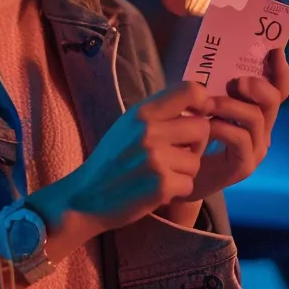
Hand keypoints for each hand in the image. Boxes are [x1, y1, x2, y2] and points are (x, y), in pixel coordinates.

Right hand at [27, 82, 212, 258]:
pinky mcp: (161, 185)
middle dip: (195, 145)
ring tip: (160, 175)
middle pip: (202, 128)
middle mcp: (149, 131)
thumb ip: (159, 113)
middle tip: (178, 155)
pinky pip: (189, 184)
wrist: (85, 197)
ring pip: (196, 161)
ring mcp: (156, 159)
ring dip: (183, 172)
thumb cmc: (111, 161)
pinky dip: (177, 191)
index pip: (190, 91)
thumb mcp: (128, 126)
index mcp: (143, 113)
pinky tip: (157, 190)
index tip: (200, 116)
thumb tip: (199, 101)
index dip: (203, 103)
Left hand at [185, 49, 288, 201]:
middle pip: (273, 101)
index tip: (275, 51)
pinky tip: (206, 125)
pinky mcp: (244, 166)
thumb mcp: (202, 106)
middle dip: (256, 86)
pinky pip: (240, 139)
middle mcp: (262, 131)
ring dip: (231, 106)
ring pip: (256, 119)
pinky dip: (223, 128)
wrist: (176, 176)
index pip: (278, 91)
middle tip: (234, 82)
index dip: (280, 71)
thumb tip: (212, 56)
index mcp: (257, 114)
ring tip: (209, 103)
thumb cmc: (189, 136)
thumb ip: (212, 87)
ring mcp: (256, 150)